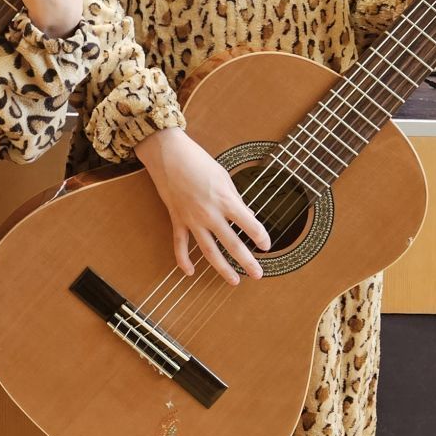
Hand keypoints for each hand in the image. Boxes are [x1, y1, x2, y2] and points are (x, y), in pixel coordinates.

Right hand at [136, 129, 270, 284]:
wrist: (169, 155)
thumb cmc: (198, 161)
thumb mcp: (224, 177)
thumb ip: (235, 199)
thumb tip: (246, 216)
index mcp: (225, 200)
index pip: (250, 224)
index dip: (261, 237)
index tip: (266, 246)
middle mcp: (210, 214)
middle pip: (232, 244)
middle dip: (247, 262)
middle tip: (258, 275)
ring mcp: (192, 219)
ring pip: (209, 251)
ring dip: (222, 268)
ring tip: (234, 280)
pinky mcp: (177, 220)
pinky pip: (180, 245)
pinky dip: (183, 260)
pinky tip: (190, 272)